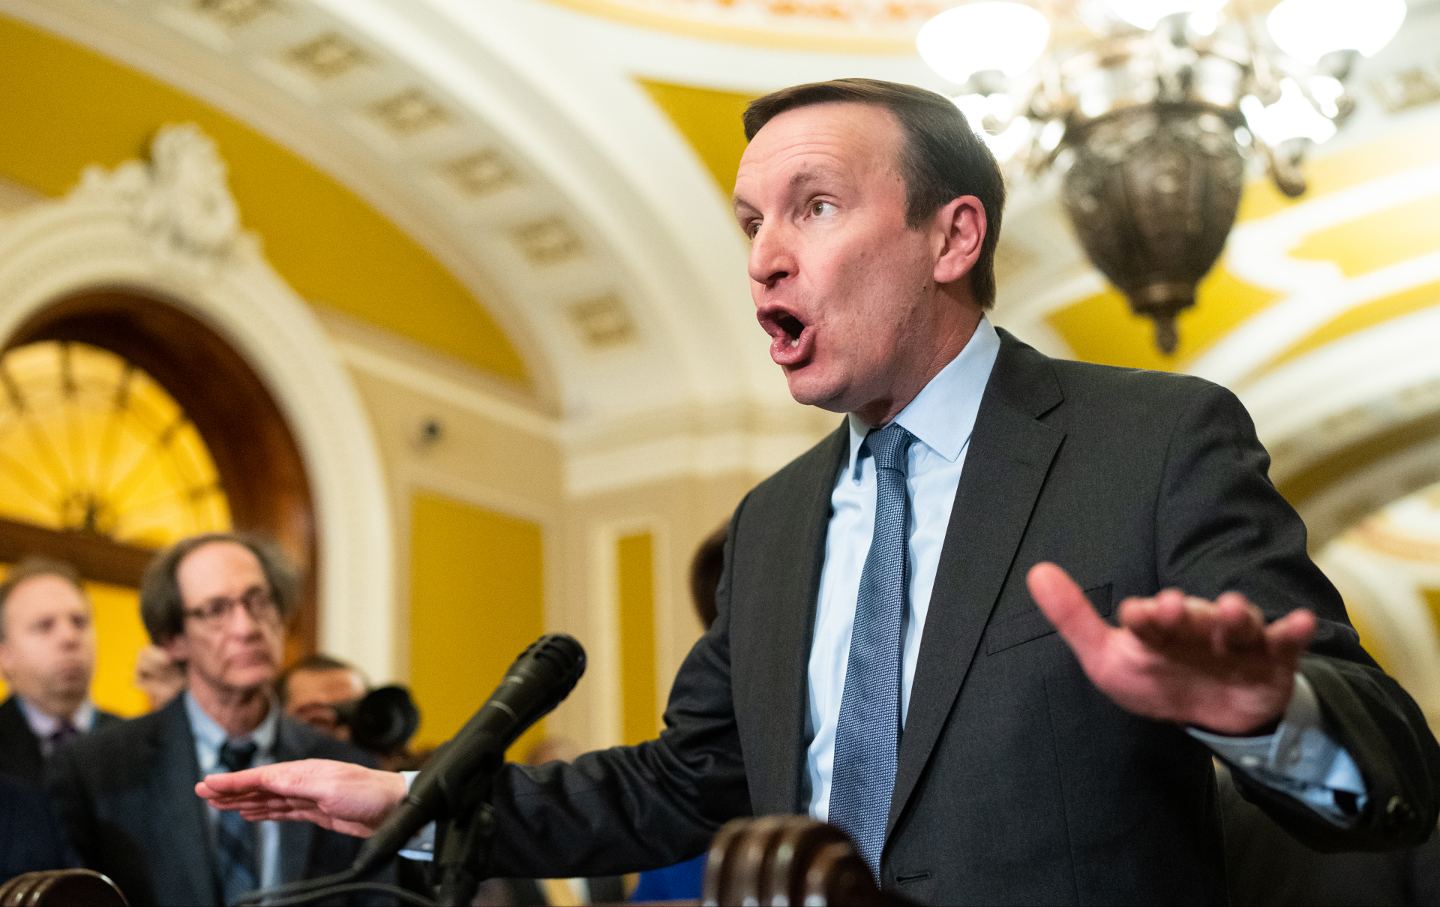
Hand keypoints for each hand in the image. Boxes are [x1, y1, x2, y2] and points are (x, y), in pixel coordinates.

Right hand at [196, 759, 406, 837]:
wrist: (394, 809)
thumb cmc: (368, 793)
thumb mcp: (330, 787)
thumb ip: (297, 784)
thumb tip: (267, 779)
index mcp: (304, 771)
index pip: (261, 775)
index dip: (233, 781)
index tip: (208, 783)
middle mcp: (304, 780)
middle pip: (259, 785)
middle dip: (230, 789)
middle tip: (202, 792)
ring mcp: (309, 795)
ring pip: (267, 798)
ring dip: (242, 801)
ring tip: (218, 804)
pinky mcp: (316, 811)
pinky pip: (282, 810)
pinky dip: (263, 811)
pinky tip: (250, 813)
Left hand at [1026, 562, 1316, 735]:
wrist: (1212, 712)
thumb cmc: (1156, 676)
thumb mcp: (1108, 658)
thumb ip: (1074, 619)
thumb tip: (1036, 570)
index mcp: (1159, 627)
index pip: (1149, 620)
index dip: (1144, 616)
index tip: (1137, 612)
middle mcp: (1198, 627)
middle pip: (1195, 617)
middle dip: (1188, 613)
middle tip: (1177, 607)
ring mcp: (1236, 642)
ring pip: (1239, 626)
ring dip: (1237, 617)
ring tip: (1235, 610)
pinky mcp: (1272, 660)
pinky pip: (1285, 644)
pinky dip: (1293, 632)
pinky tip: (1302, 622)